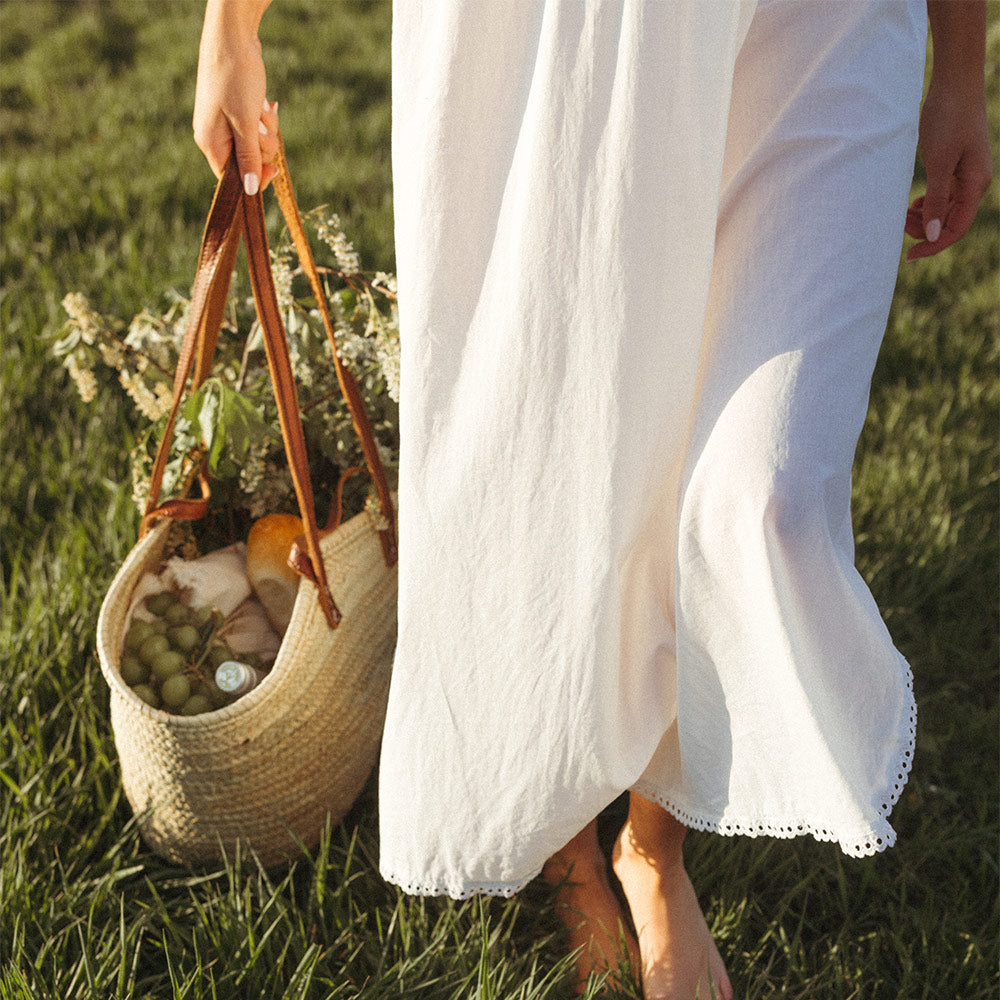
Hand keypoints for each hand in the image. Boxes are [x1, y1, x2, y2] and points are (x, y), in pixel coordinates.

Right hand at [193, 4, 278, 193]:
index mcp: (209, 144)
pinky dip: (266, 118)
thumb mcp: (245, 123)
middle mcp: (215, 137)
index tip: (273, 167)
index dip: (256, 177)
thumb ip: (248, 158)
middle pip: (250, 161)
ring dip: (268, 128)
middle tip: (260, 120)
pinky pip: (258, 128)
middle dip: (264, 143)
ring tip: (262, 106)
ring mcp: (225, 124)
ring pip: (258, 144)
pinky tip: (265, 102)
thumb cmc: (235, 77)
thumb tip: (248, 190)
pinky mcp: (237, 112)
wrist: (233, 36)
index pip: (233, 179)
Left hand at [904, 78, 991, 260]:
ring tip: (901, 214)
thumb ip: (935, 199)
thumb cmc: (948, 118)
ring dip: (923, 218)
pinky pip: (942, 196)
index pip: (956, 229)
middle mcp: (975, 183)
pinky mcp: (956, 166)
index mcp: (976, 184)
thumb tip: (931, 234)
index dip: (933, 245)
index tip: (909, 256)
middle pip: (949, 222)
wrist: (954, 82)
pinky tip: (910, 205)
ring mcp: (966, 175)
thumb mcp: (939, 162)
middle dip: (924, 230)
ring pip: (944, 210)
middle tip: (897, 224)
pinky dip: (925, 204)